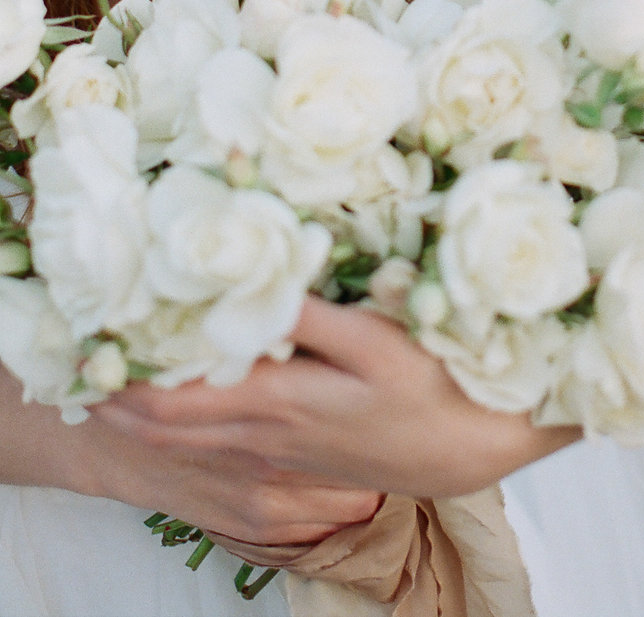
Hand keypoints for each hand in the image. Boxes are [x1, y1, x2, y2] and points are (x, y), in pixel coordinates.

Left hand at [95, 297, 579, 500]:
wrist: (472, 448)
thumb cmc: (433, 386)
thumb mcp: (374, 344)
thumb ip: (307, 315)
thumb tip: (247, 278)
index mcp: (275, 401)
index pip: (173, 393)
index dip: (128, 367)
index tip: (99, 324)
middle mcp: (264, 430)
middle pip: (165, 421)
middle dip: (118, 390)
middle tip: (88, 346)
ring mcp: (278, 446)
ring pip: (190, 434)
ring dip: (147, 406)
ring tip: (117, 367)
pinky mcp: (297, 448)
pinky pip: (220, 435)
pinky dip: (188, 413)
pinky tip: (190, 386)